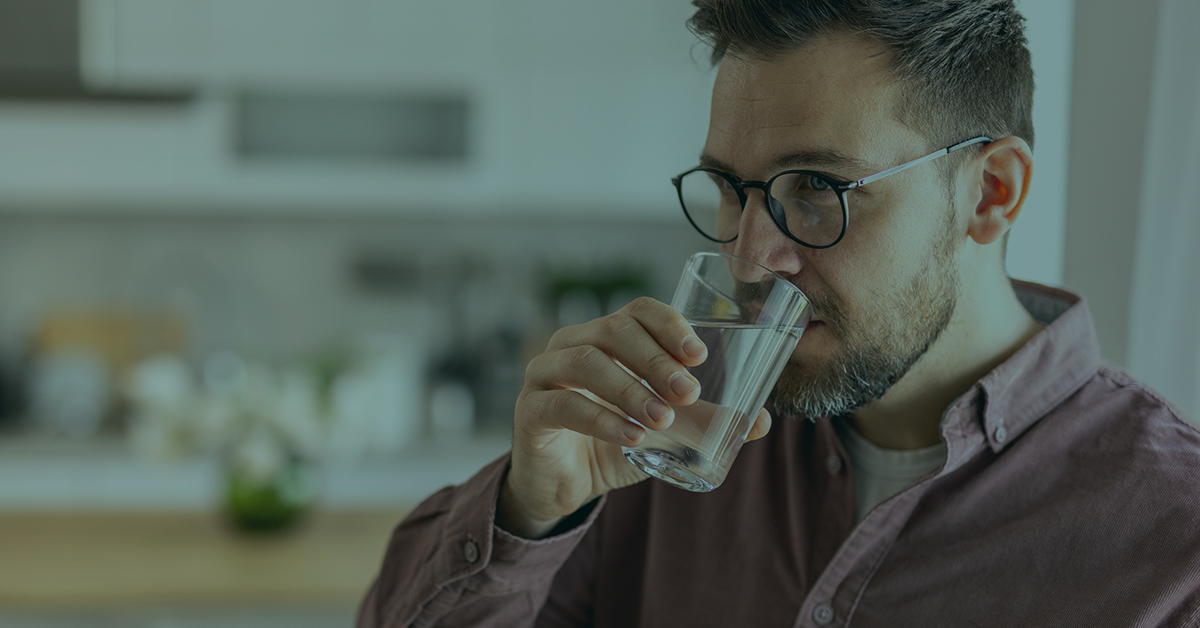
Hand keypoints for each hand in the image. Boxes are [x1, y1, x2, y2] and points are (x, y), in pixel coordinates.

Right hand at [496, 297, 772, 537]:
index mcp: (606, 336)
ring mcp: (545, 374)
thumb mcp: (664, 430)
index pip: (638, 310)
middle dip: (656, 360)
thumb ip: (705, 421)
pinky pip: (563, 404)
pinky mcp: (530, 411)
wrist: (564, 484)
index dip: (668, 325)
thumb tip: (762, 422)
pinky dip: (601, 419)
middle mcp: (572, 344)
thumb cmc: (614, 441)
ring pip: (586, 362)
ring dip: (631, 389)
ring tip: (663, 420)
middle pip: (614, 331)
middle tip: (689, 393)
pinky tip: (631, 437)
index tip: (699, 355)